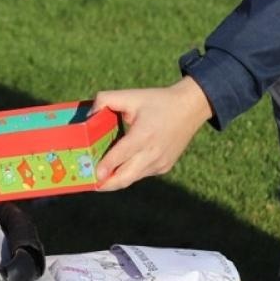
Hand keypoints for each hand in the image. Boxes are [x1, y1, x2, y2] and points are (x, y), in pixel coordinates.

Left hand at [90, 77, 213, 191]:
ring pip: (133, 178)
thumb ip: (106, 100)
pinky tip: (120, 168)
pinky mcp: (164, 167)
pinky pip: (142, 174)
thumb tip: (89, 114)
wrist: (190, 108)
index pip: (121, 155)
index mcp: (144, 135)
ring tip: (101, 179)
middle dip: (107, 184)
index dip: (107, 166)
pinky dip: (130, 172)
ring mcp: (160, 163)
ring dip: (117, 179)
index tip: (95, 175)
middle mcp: (153, 153)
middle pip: (125, 177)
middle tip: (91, 184)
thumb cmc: (158, 101)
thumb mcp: (131, 95)